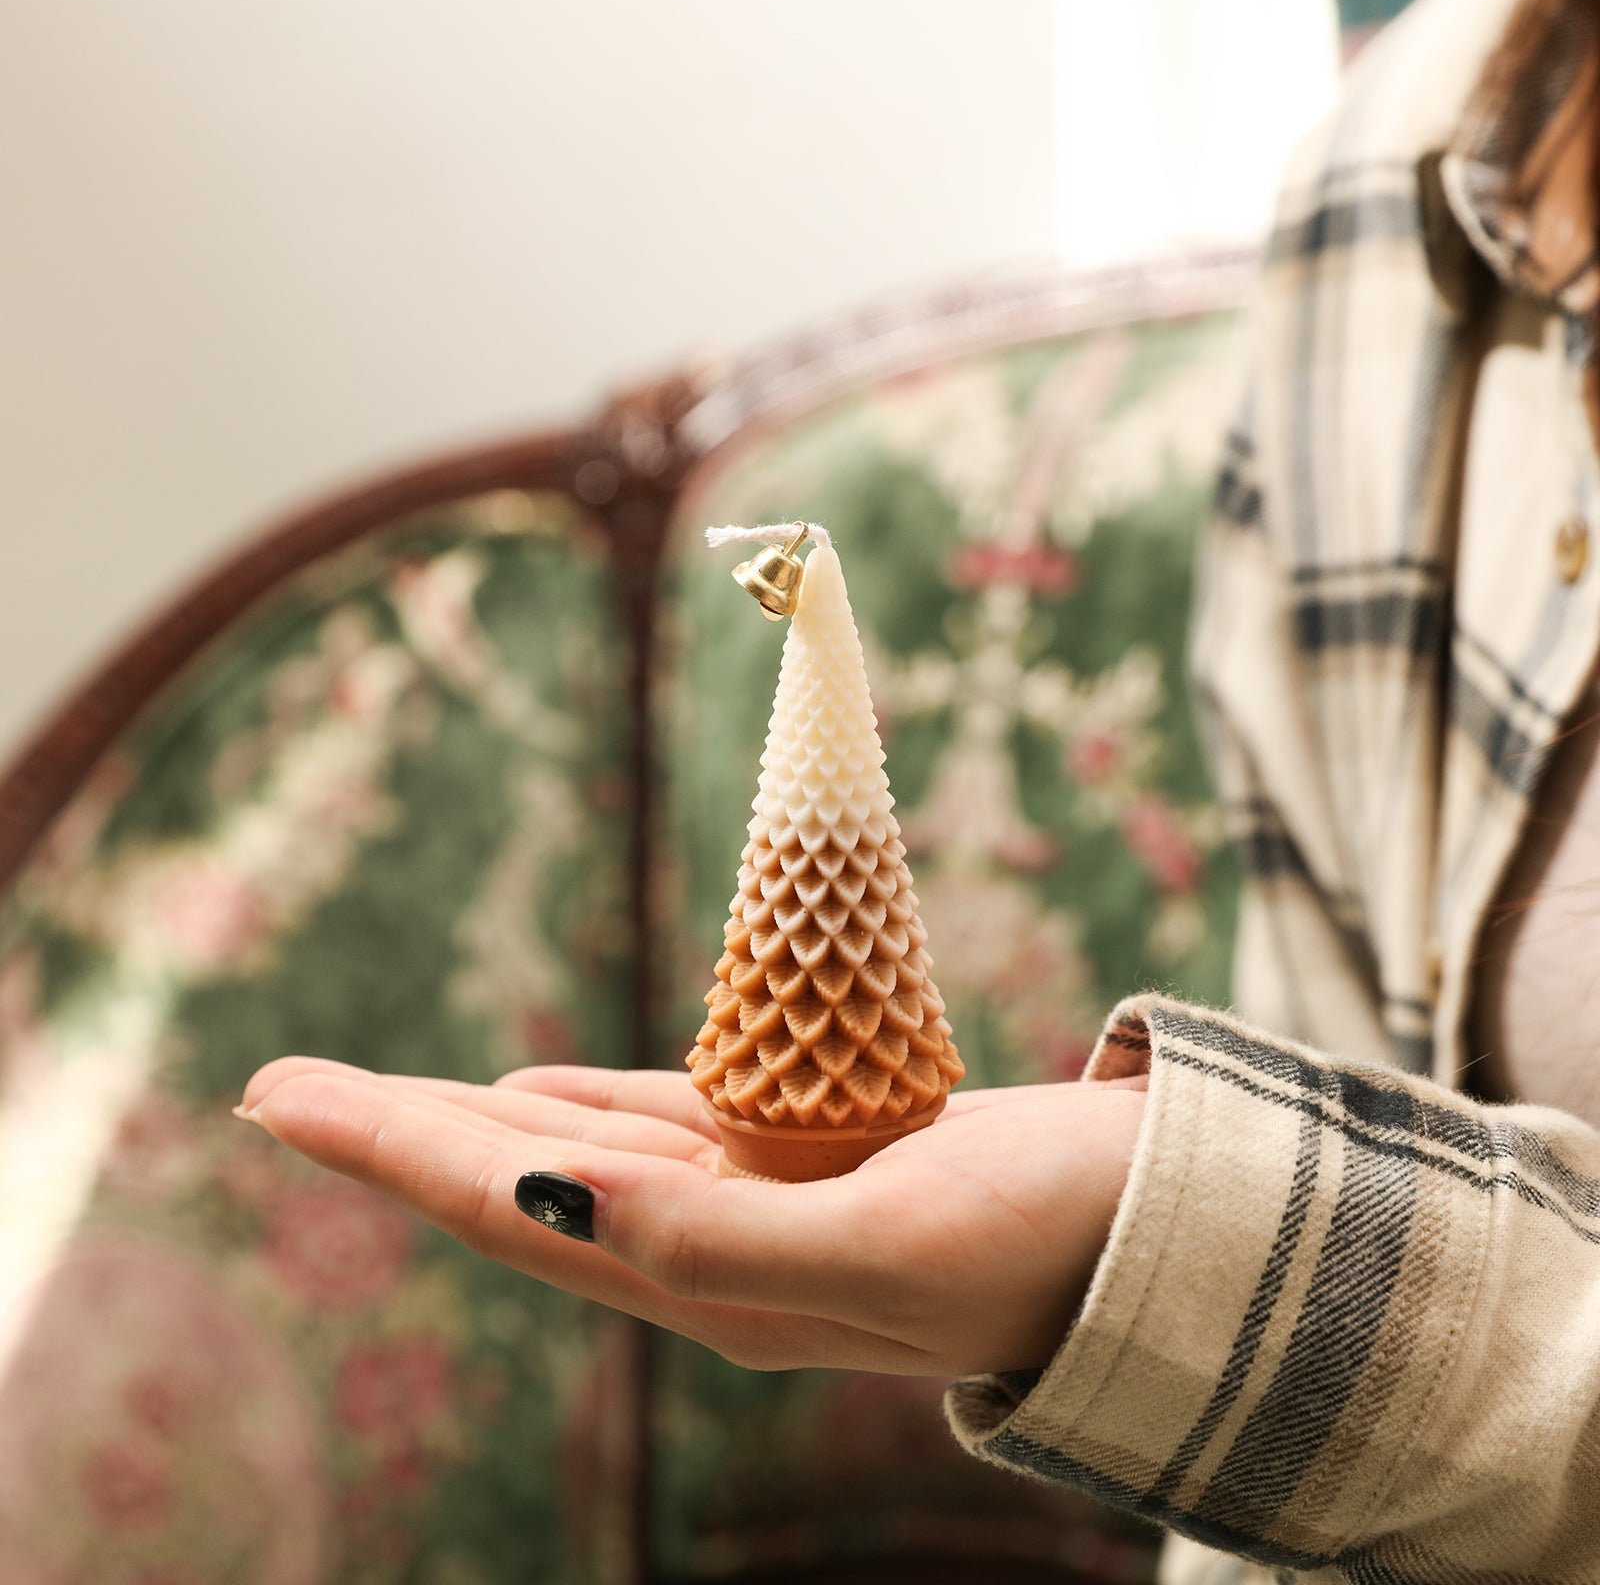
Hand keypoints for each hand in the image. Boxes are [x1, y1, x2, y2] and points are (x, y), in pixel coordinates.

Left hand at [236, 1058, 1146, 1375]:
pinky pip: (666, 1129)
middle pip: (520, 1183)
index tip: (283, 1099)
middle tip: (279, 1089)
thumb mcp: (886, 1244)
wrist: (1165, 1240)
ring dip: (473, 1119)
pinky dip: (588, 1104)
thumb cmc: (1048, 1240)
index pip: (518, 1206)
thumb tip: (549, 1189)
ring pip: (579, 1152)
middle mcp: (717, 1255)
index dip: (396, 1152)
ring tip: (380, 1096)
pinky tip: (537, 1092)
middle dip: (396, 1136)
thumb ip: (717, 1239)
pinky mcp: (812, 1164)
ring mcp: (761, 1210)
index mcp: (719, 1282)